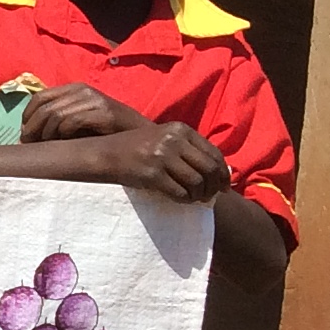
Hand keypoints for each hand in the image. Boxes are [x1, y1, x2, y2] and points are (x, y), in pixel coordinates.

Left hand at [20, 83, 141, 141]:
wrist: (140, 133)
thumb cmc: (105, 130)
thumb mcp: (78, 119)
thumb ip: (57, 120)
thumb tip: (26, 134)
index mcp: (74, 89)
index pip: (39, 97)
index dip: (27, 116)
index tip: (25, 134)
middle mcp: (83, 91)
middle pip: (45, 108)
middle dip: (33, 128)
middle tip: (30, 144)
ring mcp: (94, 100)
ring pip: (56, 115)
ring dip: (46, 133)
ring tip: (46, 146)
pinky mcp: (105, 113)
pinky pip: (73, 121)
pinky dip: (63, 133)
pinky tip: (65, 142)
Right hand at [75, 117, 231, 204]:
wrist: (105, 154)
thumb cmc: (137, 149)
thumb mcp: (165, 140)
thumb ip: (191, 151)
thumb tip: (223, 172)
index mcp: (180, 129)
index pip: (213, 153)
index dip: (222, 173)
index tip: (224, 186)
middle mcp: (173, 140)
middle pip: (208, 169)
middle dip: (214, 186)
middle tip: (211, 196)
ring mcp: (162, 156)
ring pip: (196, 182)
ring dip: (199, 195)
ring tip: (196, 199)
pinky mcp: (152, 174)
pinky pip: (180, 192)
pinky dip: (185, 200)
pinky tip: (183, 200)